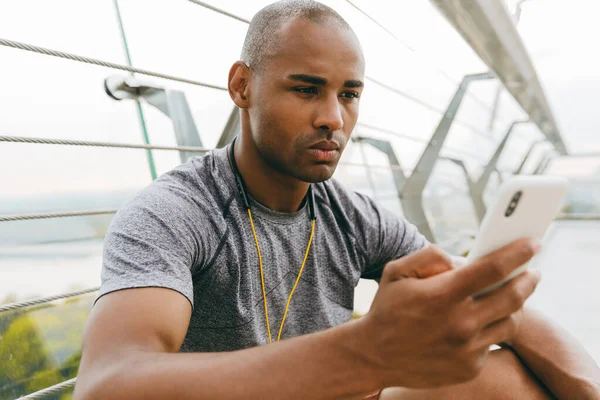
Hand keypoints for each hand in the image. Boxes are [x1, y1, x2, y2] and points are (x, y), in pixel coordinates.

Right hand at [357, 239, 540, 388]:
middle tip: (533, 271)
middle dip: (529, 279)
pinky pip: (493, 343)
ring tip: (512, 295)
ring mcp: (466, 349)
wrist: (374, 356)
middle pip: (513, 296)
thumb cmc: (387, 309)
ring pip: (511, 323)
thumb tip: (460, 259)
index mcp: (442, 295)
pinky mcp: (469, 368)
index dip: (518, 252)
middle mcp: (459, 323)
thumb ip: (428, 255)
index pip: (493, 268)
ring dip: (517, 306)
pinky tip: (482, 321)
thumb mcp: (397, 271)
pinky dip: (492, 328)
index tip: (533, 243)